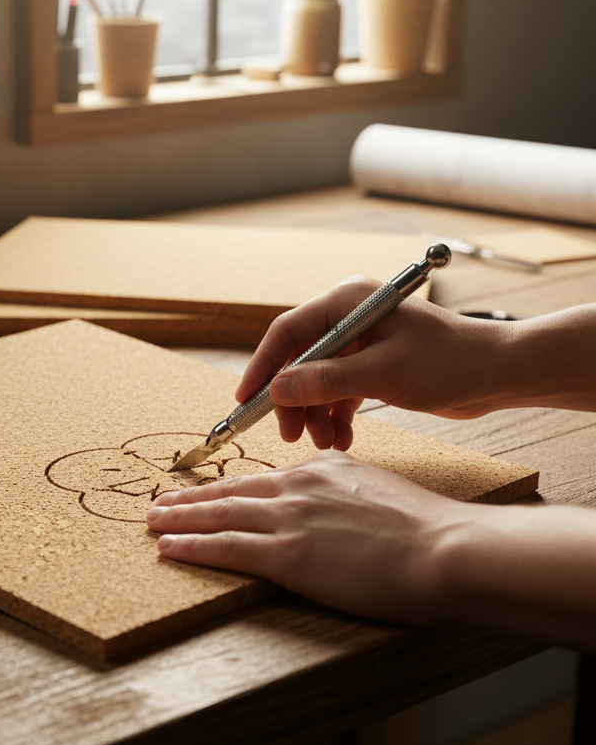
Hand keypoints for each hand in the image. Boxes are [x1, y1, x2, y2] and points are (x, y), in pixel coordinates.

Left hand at [147, 451, 476, 624]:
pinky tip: (169, 548)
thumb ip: (348, 493)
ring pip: (219, 514)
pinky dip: (192, 546)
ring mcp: (290, 519)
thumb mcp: (380, 492)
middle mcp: (299, 487)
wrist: (446, 548)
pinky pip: (226, 547)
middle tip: (161, 501)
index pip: (264, 480)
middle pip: (232, 491)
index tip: (209, 491)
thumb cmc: (428, 531)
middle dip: (192, 498)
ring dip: (179, 518)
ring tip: (153, 520)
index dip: (230, 487)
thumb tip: (336, 506)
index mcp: (323, 470)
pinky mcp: (288, 554)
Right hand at [236, 277, 511, 450]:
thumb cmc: (448, 361)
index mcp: (347, 301)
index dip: (263, 366)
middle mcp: (349, 317)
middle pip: (299, 359)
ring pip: (317, 380)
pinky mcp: (371, 365)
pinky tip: (341, 438)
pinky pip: (338, 391)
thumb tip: (277, 390)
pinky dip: (335, 415)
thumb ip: (326, 381)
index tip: (247, 400)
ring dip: (315, 413)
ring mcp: (360, 342)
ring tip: (324, 442)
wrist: (497, 375)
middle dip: (293, 399)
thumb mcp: (382, 373)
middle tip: (289, 434)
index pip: (288, 332)